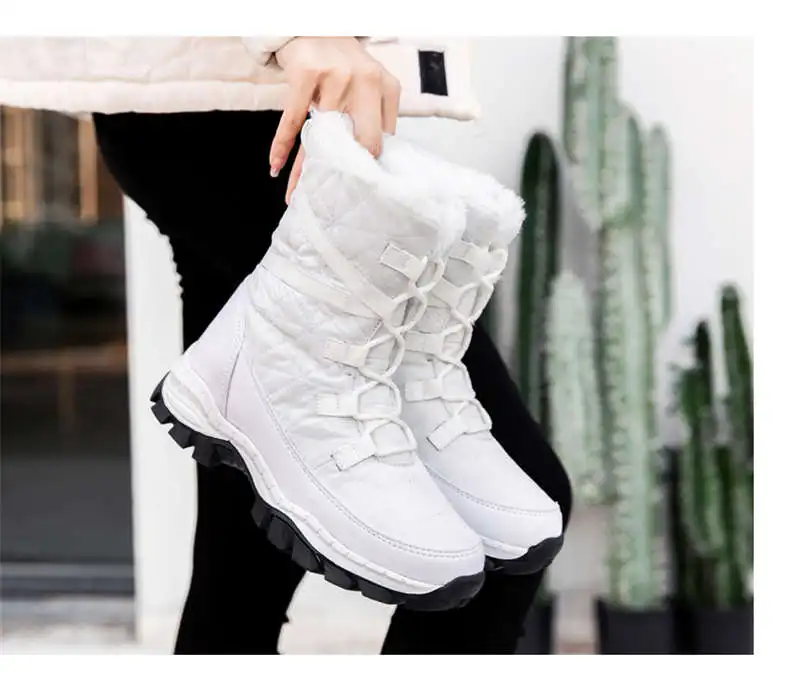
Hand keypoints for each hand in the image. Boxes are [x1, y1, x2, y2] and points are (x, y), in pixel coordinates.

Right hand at [269, 37, 400, 203]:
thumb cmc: (344, 63)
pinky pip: (293, 120)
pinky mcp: (306, 74)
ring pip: (322, 137)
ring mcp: (336, 77)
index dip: (371, 165)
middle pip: (362, 141)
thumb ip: (375, 117)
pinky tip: (275, 165)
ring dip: (306, 169)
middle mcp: (366, 81)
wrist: (315, 25)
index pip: (383, 137)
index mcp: (387, 87)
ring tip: (297, 194)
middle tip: (334, 197)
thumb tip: (370, 164)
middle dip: (348, 174)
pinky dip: (282, 146)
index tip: (361, 191)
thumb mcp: (371, 85)